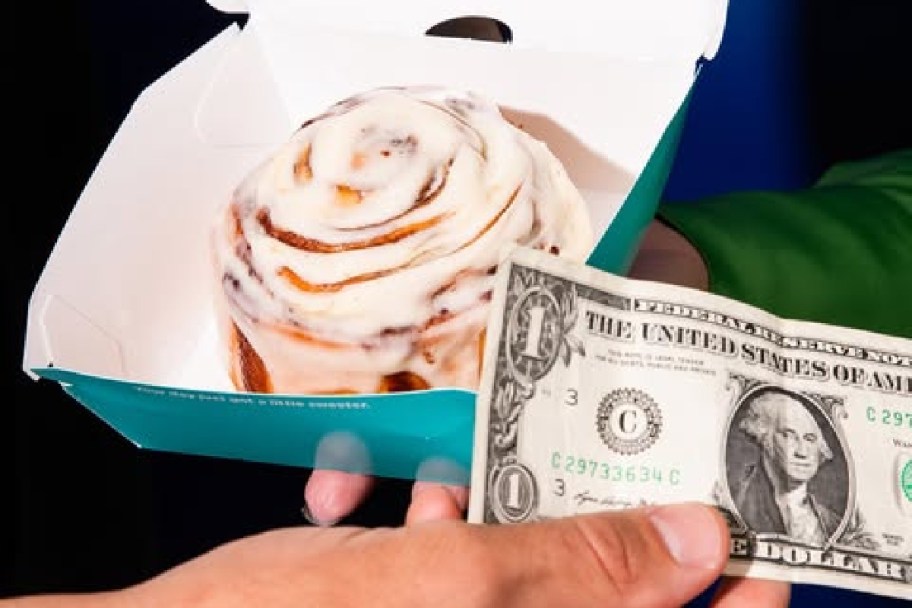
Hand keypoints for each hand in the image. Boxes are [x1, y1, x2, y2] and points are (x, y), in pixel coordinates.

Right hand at [303, 220, 789, 606]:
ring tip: (430, 482)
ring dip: (488, 513)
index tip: (751, 518)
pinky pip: (452, 567)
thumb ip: (578, 568)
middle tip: (580, 442)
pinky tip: (371, 503)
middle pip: (599, 591)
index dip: (730, 585)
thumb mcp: (445, 589)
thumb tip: (697, 544)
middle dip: (590, 516)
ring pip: (519, 568)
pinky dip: (428, 532)